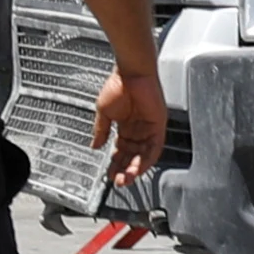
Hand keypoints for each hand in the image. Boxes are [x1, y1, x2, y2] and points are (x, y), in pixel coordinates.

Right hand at [94, 61, 163, 184]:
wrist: (130, 72)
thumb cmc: (117, 86)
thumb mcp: (103, 113)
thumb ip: (101, 131)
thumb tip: (95, 147)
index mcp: (124, 127)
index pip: (121, 152)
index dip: (115, 164)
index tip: (109, 175)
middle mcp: (137, 130)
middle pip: (132, 157)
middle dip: (125, 170)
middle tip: (118, 181)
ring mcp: (149, 129)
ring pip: (143, 156)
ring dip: (135, 169)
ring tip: (126, 179)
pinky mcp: (159, 126)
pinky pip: (155, 147)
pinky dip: (147, 159)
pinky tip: (137, 168)